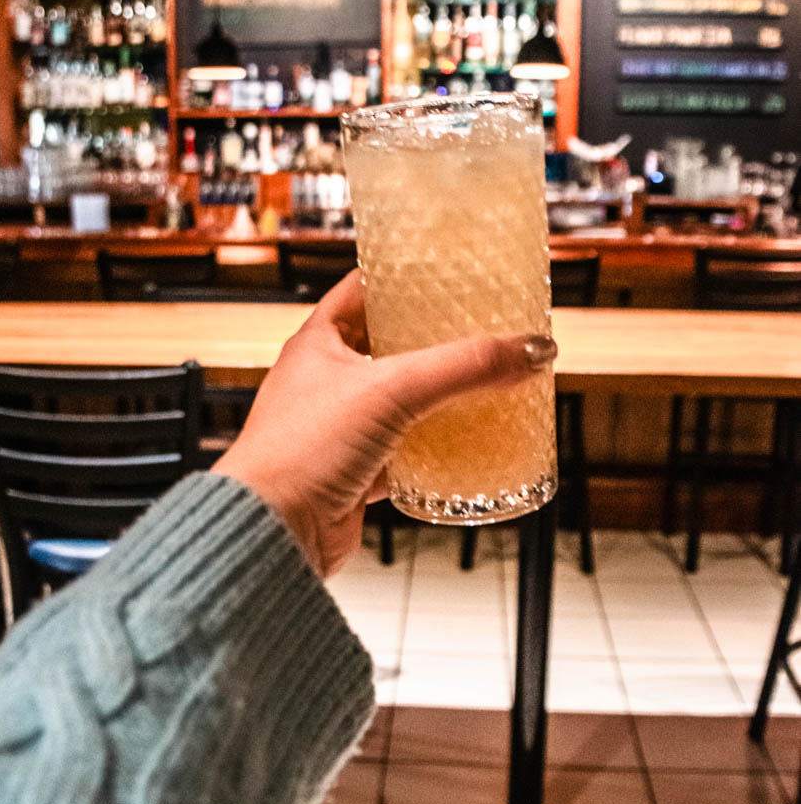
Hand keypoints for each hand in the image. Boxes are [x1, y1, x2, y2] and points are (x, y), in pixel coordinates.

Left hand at [213, 271, 555, 576]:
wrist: (273, 532)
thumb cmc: (299, 451)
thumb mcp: (392, 391)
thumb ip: (463, 367)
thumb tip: (529, 349)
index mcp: (319, 341)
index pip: (365, 289)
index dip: (405, 276)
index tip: (449, 271)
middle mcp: (327, 379)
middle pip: (391, 345)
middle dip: (436, 340)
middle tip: (484, 329)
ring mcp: (340, 426)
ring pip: (401, 400)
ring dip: (440, 395)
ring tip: (486, 381)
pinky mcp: (355, 471)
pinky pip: (404, 450)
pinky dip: (434, 448)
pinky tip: (465, 444)